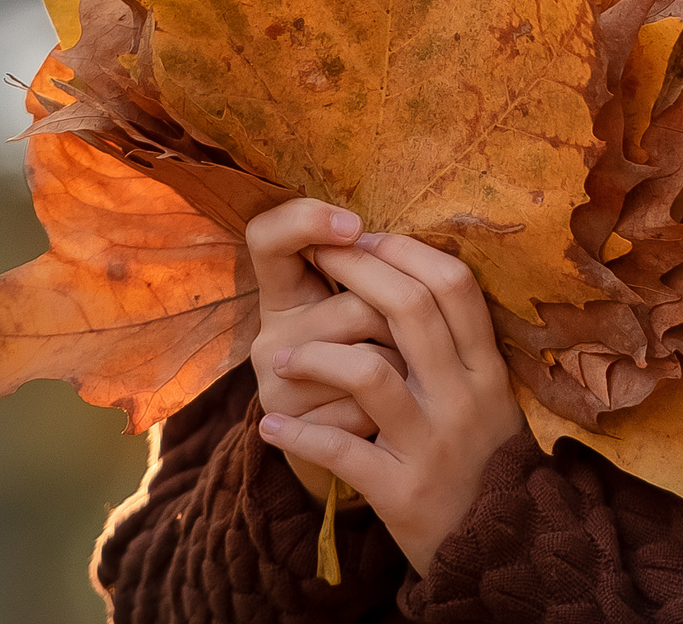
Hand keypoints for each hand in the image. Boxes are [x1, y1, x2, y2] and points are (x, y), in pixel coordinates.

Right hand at [243, 200, 404, 496]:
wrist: (349, 461)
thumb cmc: (363, 368)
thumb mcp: (361, 318)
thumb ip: (375, 277)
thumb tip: (406, 243)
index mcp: (284, 297)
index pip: (266, 238)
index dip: (304, 220)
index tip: (353, 223)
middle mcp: (270, 341)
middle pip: (355, 308)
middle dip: (405, 326)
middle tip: (416, 340)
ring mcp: (276, 390)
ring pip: (367, 363)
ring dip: (406, 371)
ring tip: (409, 378)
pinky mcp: (297, 435)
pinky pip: (365, 413)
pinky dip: (393, 416)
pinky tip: (392, 420)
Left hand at [257, 232, 527, 573]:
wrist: (499, 550)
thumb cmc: (481, 459)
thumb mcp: (489, 397)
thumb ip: (458, 347)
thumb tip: (408, 277)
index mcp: (486, 368)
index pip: (453, 285)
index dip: (405, 251)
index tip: (366, 236)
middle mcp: (464, 398)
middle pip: (410, 309)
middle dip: (357, 272)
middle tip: (318, 258)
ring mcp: (433, 444)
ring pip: (369, 373)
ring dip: (316, 355)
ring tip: (283, 358)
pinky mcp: (402, 491)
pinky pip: (342, 450)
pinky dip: (300, 436)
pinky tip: (271, 428)